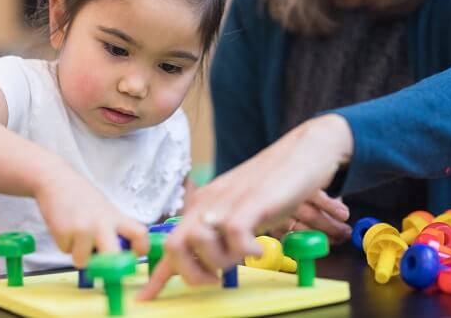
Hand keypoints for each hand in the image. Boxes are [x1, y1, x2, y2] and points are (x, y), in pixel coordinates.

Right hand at [34, 165, 148, 267]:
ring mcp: (83, 228)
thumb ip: (114, 230)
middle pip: (113, 257)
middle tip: (101, 263)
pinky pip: (66, 252)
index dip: (141, 248)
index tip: (135, 255)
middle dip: (107, 267)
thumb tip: (117, 257)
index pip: (140, 234)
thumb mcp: (105, 210)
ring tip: (76, 234)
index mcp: (117, 217)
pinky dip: (65, 245)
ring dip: (79, 254)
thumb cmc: (82, 198)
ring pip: (84, 261)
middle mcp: (103, 223)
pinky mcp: (64, 232)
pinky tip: (65, 227)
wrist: (57, 181)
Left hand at [137, 114, 352, 299]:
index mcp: (202, 205)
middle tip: (216, 279)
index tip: (147, 298)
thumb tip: (208, 262)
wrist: (303, 151)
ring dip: (220, 263)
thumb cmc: (273, 185)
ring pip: (200, 243)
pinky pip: (234, 234)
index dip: (157, 276)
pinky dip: (246, 251)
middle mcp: (209, 202)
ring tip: (242, 256)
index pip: (171, 242)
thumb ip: (222, 233)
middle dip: (191, 274)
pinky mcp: (253, 200)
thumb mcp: (240, 211)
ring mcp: (229, 200)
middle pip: (175, 246)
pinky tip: (260, 249)